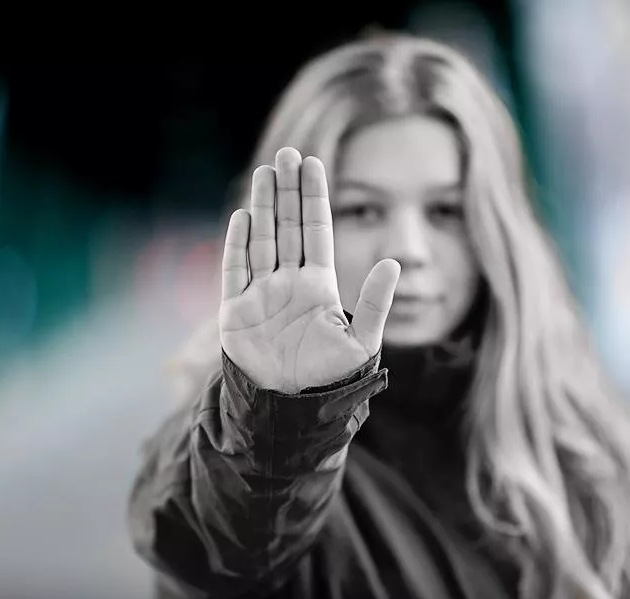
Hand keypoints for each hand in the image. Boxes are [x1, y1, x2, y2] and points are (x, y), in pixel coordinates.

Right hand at [220, 147, 400, 393]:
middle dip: (287, 190)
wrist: (290, 413)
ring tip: (266, 172)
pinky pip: (235, 270)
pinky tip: (243, 216)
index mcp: (319, 286)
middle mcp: (290, 284)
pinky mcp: (236, 312)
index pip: (316, 230)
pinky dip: (237, 244)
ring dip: (263, 206)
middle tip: (287, 153)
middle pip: (288, 226)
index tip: (313, 163)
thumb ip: (375, 303)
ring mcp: (261, 294)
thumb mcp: (360, 343)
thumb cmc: (329, 382)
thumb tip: (395, 263)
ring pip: (261, 239)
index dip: (314, 197)